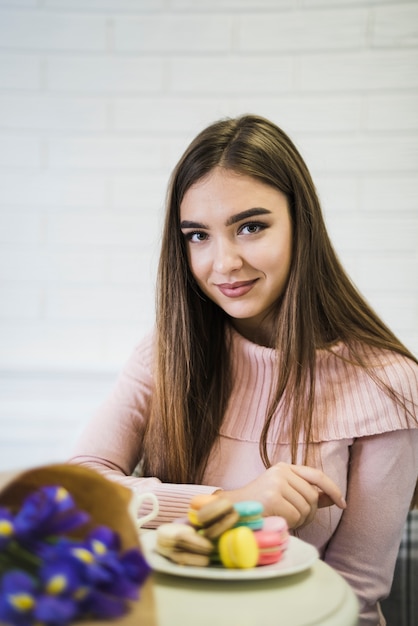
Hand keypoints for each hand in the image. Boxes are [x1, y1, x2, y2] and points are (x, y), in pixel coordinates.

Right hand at [216, 462, 345, 528]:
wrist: (232, 510)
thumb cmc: (260, 504)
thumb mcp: (284, 494)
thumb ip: (306, 494)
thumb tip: (332, 498)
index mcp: (284, 468)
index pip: (316, 476)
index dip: (332, 489)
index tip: (342, 503)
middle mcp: (281, 471)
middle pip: (313, 496)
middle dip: (309, 513)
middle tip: (295, 519)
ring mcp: (276, 483)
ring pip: (305, 508)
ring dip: (298, 520)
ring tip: (282, 518)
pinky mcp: (273, 497)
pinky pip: (295, 516)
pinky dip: (290, 524)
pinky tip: (277, 520)